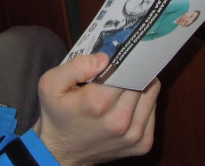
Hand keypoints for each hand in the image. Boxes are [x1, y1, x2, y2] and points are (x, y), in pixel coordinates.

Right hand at [34, 53, 157, 165]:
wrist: (61, 152)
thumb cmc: (57, 113)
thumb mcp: (51, 84)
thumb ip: (75, 66)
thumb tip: (105, 58)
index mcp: (98, 103)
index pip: (126, 68)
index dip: (123, 58)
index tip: (119, 52)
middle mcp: (120, 121)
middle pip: (140, 79)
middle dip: (131, 69)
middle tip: (120, 67)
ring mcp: (134, 135)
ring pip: (151, 92)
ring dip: (140, 84)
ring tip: (123, 84)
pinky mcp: (143, 145)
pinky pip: (153, 110)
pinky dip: (144, 102)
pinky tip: (127, 102)